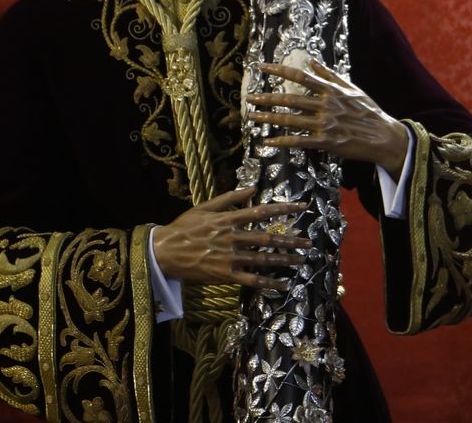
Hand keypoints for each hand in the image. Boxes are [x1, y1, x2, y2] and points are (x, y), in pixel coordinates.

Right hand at [151, 186, 309, 290]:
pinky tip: (281, 284)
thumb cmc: (184, 227)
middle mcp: (232, 237)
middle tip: (308, 242)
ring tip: (301, 261)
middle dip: (290, 240)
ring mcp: (228, 257)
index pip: (262, 211)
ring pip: (262, 259)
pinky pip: (250, 279)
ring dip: (284, 260)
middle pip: (267, 238)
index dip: (284, 209)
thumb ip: (230, 197)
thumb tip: (253, 187)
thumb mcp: (205, 207)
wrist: (163, 252)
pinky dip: (266, 282)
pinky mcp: (224, 274)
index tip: (302, 207)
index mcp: (228, 219)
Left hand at [246, 60, 409, 177]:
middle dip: (266, 97)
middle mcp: (326, 105)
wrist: (384, 136)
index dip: (279, 70)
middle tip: (249, 97)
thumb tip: (312, 61)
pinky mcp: (326, 142)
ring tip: (251, 117)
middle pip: (290, 99)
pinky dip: (282, 141)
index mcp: (331, 90)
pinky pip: (299, 141)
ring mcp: (325, 124)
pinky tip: (268, 141)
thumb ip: (330, 75)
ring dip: (268, 118)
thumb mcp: (352, 88)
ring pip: (290, 120)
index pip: (300, 76)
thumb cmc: (369, 111)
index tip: (262, 67)